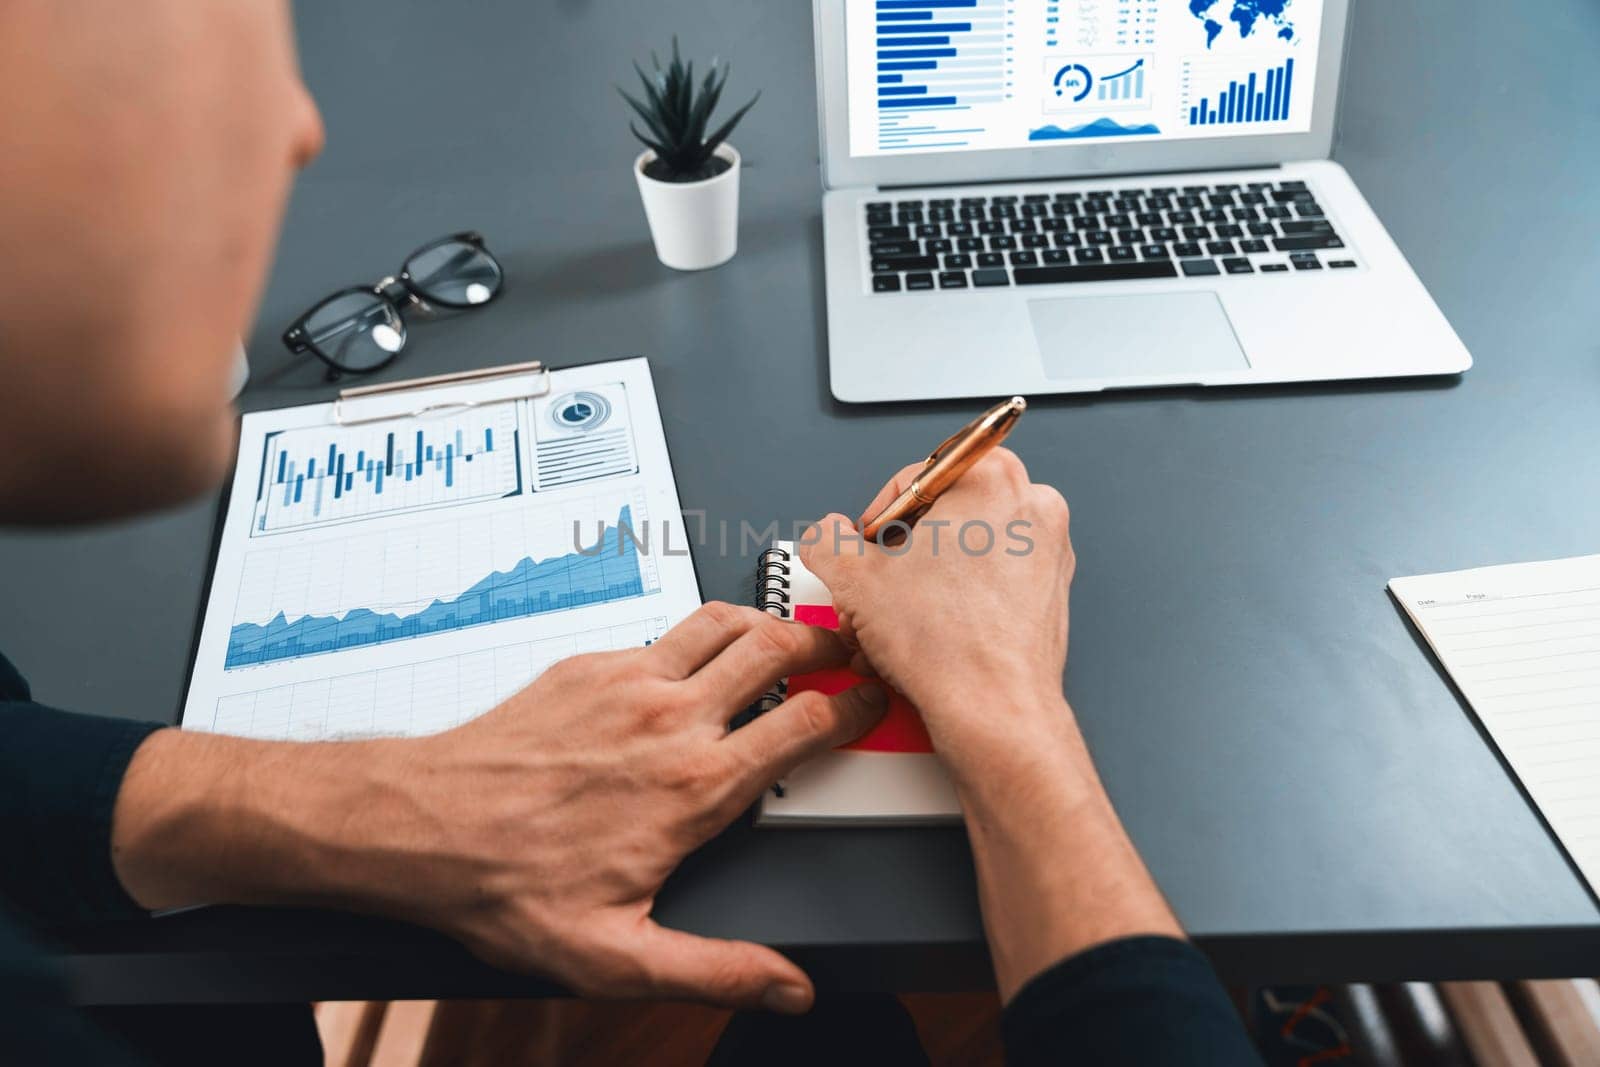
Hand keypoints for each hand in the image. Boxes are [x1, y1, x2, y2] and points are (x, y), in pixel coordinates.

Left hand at [112, 603, 885, 1012]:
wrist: (420, 826)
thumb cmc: (509, 886)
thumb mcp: (617, 955)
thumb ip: (715, 969)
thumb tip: (787, 986)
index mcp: (697, 787)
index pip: (809, 722)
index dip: (857, 704)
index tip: (874, 700)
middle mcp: (672, 721)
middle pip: (779, 648)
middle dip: (827, 641)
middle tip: (846, 649)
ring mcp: (630, 683)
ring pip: (725, 621)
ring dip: (768, 620)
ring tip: (789, 633)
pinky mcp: (589, 665)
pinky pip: (664, 631)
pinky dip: (700, 631)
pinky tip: (697, 655)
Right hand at [799, 450, 1181, 999]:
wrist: (992, 712)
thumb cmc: (945, 645)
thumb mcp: (853, 580)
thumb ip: (826, 541)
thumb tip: (824, 536)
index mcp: (990, 476)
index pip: (912, 479)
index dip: (874, 522)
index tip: (863, 551)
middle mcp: (1032, 505)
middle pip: (944, 516)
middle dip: (902, 556)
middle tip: (878, 589)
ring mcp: (1049, 553)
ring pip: (967, 554)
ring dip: (926, 583)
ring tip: (897, 621)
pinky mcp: (1052, 597)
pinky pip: (992, 586)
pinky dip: (959, 604)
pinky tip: (929, 636)